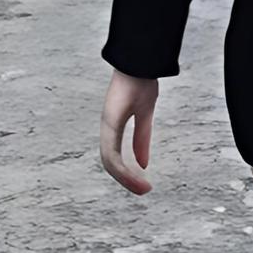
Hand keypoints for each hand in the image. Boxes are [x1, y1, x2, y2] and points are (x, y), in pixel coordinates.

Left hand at [100, 69, 156, 194]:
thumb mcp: (145, 114)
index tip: (143, 184)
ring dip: (125, 178)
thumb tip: (143, 162)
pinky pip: (111, 152)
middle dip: (126, 180)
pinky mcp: (110, 122)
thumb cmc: (141, 81)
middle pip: (110, 163)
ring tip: (142, 189)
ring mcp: (107, 125)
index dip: (127, 173)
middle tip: (144, 191)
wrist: (140, 61)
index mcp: (113, 126)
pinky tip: (134, 175)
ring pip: (109, 161)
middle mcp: (107, 128)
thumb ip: (142, 138)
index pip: (115, 157)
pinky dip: (123, 167)